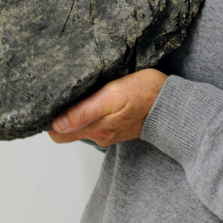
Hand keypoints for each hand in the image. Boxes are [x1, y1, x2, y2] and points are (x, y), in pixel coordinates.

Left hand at [48, 68, 166, 146]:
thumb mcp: (113, 96)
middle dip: (60, 113)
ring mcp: (109, 130)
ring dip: (76, 110)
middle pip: (67, 129)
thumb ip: (84, 112)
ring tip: (75, 89)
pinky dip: (91, 109)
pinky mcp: (118, 124)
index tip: (48, 101)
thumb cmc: (146, 94)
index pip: (57, 133)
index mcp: (96, 128)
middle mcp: (100, 134)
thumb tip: (57, 124)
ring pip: (82, 123)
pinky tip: (95, 94)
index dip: (49, 119)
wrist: (174, 104)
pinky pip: (97, 119)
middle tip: (59, 91)